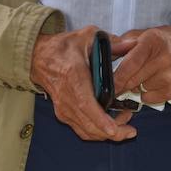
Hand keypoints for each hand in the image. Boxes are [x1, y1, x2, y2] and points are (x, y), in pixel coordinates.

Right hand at [30, 26, 135, 142]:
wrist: (38, 58)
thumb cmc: (61, 48)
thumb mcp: (87, 36)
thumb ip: (112, 41)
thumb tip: (132, 45)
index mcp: (74, 76)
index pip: (86, 104)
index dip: (101, 120)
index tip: (114, 130)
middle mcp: (67, 97)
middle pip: (89, 124)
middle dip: (113, 133)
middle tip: (131, 130)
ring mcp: (64, 108)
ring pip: (87, 131)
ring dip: (107, 133)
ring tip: (124, 122)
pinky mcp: (63, 114)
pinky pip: (82, 130)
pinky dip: (98, 132)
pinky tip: (111, 124)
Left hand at [111, 26, 170, 104]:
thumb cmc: (164, 42)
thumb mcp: (143, 34)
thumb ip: (123, 43)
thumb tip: (104, 53)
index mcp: (152, 41)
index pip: (129, 65)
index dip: (115, 78)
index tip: (105, 85)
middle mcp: (163, 59)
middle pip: (132, 81)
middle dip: (121, 84)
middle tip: (115, 83)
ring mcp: (170, 77)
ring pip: (139, 90)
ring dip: (136, 86)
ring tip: (144, 74)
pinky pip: (149, 98)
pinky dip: (146, 93)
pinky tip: (153, 82)